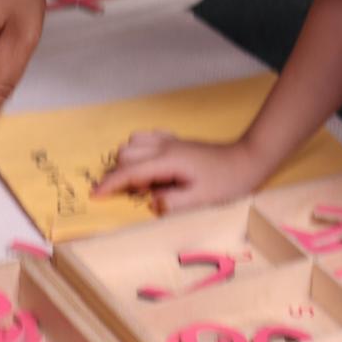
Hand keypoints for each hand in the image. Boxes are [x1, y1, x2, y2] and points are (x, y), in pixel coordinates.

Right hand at [93, 132, 268, 213]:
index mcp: (168, 161)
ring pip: (134, 142)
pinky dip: (140, 151)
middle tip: (130, 195)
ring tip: (141, 183)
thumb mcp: (201, 199)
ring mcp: (171, 141)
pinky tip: (151, 166)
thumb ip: (172, 203)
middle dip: (119, 174)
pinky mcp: (177, 141)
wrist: (248, 159)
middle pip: (126, 153)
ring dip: (129, 161)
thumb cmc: (226, 182)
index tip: (94, 197)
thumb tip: (149, 203)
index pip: (130, 171)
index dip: (110, 185)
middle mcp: (165, 146)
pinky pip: (148, 138)